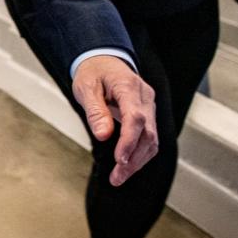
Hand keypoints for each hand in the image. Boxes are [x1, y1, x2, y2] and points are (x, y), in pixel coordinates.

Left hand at [72, 55, 158, 185]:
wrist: (104, 60)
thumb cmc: (93, 72)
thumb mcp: (86, 87)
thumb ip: (95, 111)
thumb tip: (103, 135)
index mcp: (129, 87)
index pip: (135, 118)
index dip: (129, 142)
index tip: (119, 160)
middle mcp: (145, 97)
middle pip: (148, 133)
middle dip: (133, 159)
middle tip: (117, 177)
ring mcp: (149, 106)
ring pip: (152, 139)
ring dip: (137, 161)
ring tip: (119, 177)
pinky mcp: (147, 114)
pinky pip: (148, 137)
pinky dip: (139, 154)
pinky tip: (126, 166)